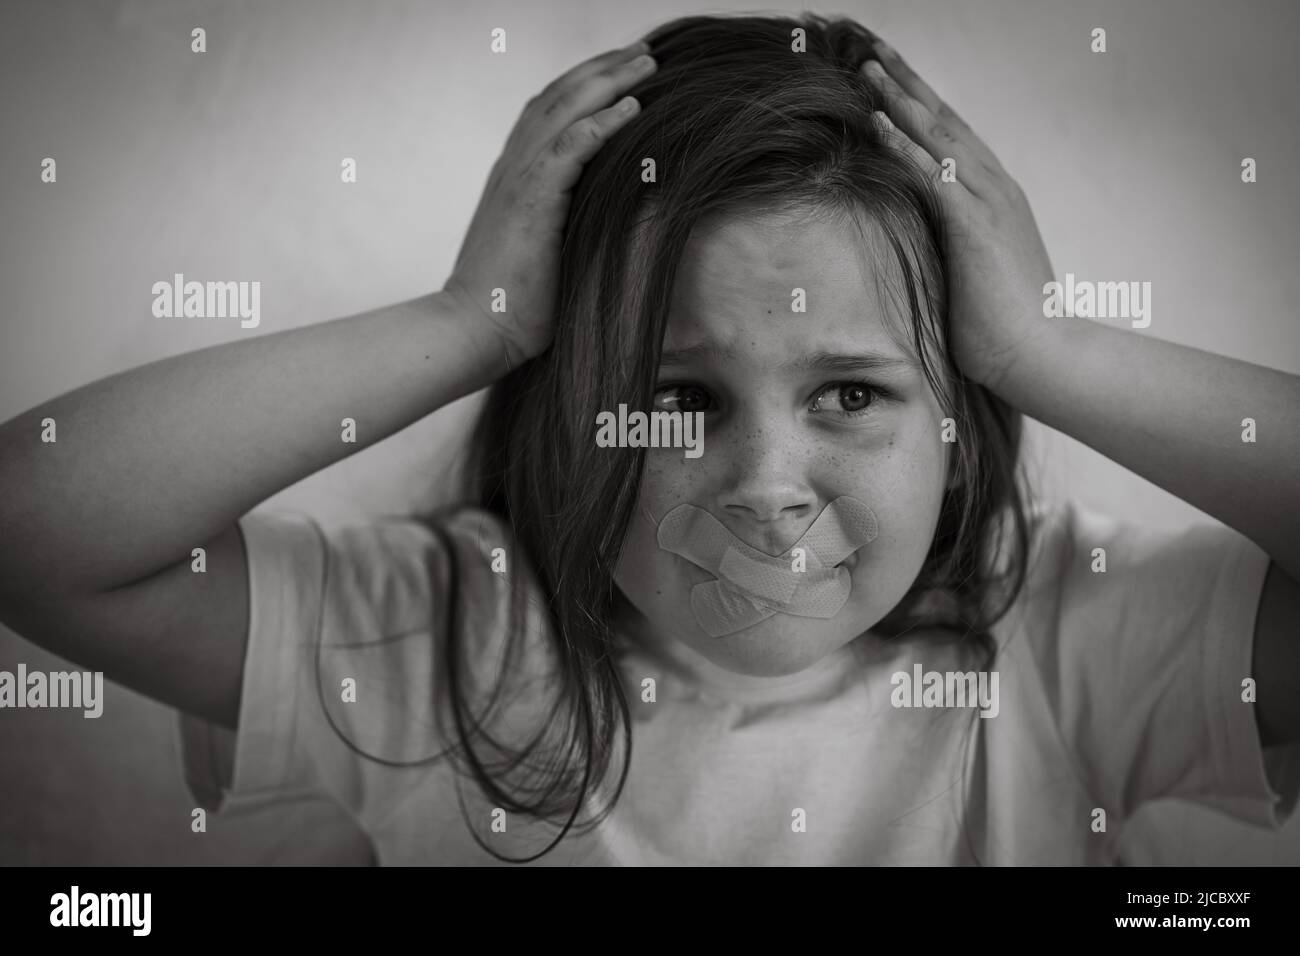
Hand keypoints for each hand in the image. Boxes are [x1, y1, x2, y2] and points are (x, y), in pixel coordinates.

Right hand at [444, 40, 656, 366]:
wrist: (474, 328)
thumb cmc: (510, 305)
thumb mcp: (543, 253)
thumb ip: (565, 225)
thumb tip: (609, 223)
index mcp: (515, 176)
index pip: (549, 111)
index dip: (585, 85)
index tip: (622, 72)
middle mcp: (514, 167)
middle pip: (560, 97)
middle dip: (603, 69)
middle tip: (643, 53)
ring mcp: (520, 180)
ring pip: (566, 110)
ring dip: (609, 82)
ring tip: (646, 65)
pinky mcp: (532, 201)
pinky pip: (571, 147)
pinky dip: (601, 122)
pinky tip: (631, 107)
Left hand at [862, 39, 1054, 392]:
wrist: (1040, 353)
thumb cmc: (1003, 324)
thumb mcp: (971, 271)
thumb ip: (949, 243)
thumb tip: (919, 240)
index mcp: (991, 196)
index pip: (950, 136)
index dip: (918, 101)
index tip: (887, 75)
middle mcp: (993, 187)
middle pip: (944, 120)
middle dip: (907, 82)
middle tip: (872, 48)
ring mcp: (987, 202)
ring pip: (939, 136)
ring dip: (901, 100)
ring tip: (868, 68)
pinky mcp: (976, 226)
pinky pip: (934, 174)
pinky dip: (906, 146)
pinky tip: (880, 122)